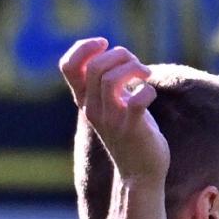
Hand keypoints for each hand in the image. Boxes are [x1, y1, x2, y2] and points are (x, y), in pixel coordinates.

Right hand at [58, 37, 166, 181]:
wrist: (139, 174)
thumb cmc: (129, 133)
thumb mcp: (111, 106)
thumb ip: (106, 84)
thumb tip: (113, 53)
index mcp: (85, 101)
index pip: (68, 66)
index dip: (84, 48)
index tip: (104, 44)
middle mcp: (93, 109)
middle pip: (94, 67)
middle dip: (119, 55)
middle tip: (136, 65)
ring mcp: (111, 120)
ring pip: (111, 79)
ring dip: (134, 68)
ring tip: (145, 75)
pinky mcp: (132, 129)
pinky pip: (137, 100)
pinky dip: (147, 90)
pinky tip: (150, 93)